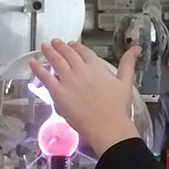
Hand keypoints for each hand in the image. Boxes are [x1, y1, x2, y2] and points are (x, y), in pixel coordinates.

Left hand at [30, 39, 140, 155]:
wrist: (107, 126)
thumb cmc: (118, 107)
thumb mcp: (126, 82)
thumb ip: (128, 63)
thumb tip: (136, 48)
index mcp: (96, 66)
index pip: (84, 51)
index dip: (76, 46)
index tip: (72, 44)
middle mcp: (80, 70)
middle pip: (68, 53)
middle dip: (60, 46)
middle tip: (54, 42)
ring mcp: (68, 80)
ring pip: (55, 61)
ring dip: (49, 52)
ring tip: (44, 46)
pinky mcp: (58, 93)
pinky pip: (45, 77)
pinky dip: (37, 69)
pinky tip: (32, 62)